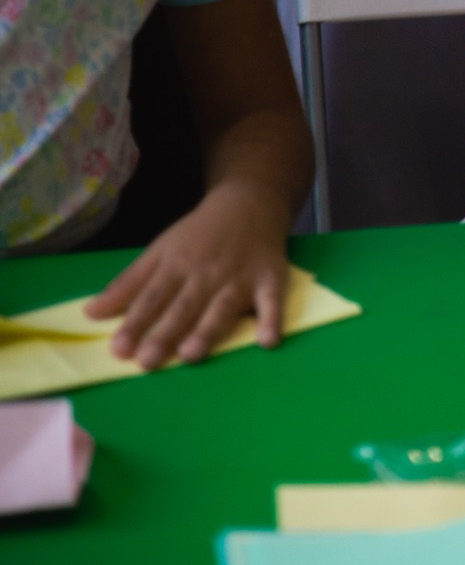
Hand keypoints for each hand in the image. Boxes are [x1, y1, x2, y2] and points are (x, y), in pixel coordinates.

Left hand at [83, 178, 293, 369]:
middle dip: (165, 333)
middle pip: (184, 306)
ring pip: (222, 307)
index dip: (135, 323)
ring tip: (192, 353)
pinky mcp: (271, 278)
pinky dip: (273, 319)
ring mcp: (240, 276)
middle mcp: (207, 273)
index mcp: (177, 265)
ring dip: (208, 329)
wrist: (249, 203)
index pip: (152, 297)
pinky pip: (273, 301)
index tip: (119, 349)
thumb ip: (128, 284)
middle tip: (148, 361)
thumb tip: (90, 313)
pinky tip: (268, 340)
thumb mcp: (159, 251)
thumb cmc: (200, 234)